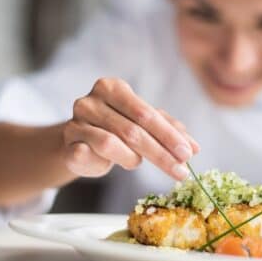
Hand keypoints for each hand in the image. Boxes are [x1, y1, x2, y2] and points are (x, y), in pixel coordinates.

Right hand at [62, 78, 199, 179]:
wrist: (81, 141)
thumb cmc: (117, 127)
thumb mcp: (144, 124)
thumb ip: (169, 130)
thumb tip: (195, 147)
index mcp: (113, 88)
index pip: (146, 114)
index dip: (169, 136)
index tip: (189, 154)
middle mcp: (91, 101)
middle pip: (133, 131)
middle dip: (161, 154)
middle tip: (181, 172)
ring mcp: (75, 122)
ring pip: (111, 144)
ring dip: (131, 159)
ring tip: (136, 162)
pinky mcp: (66, 144)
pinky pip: (85, 155)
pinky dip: (100, 162)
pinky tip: (107, 164)